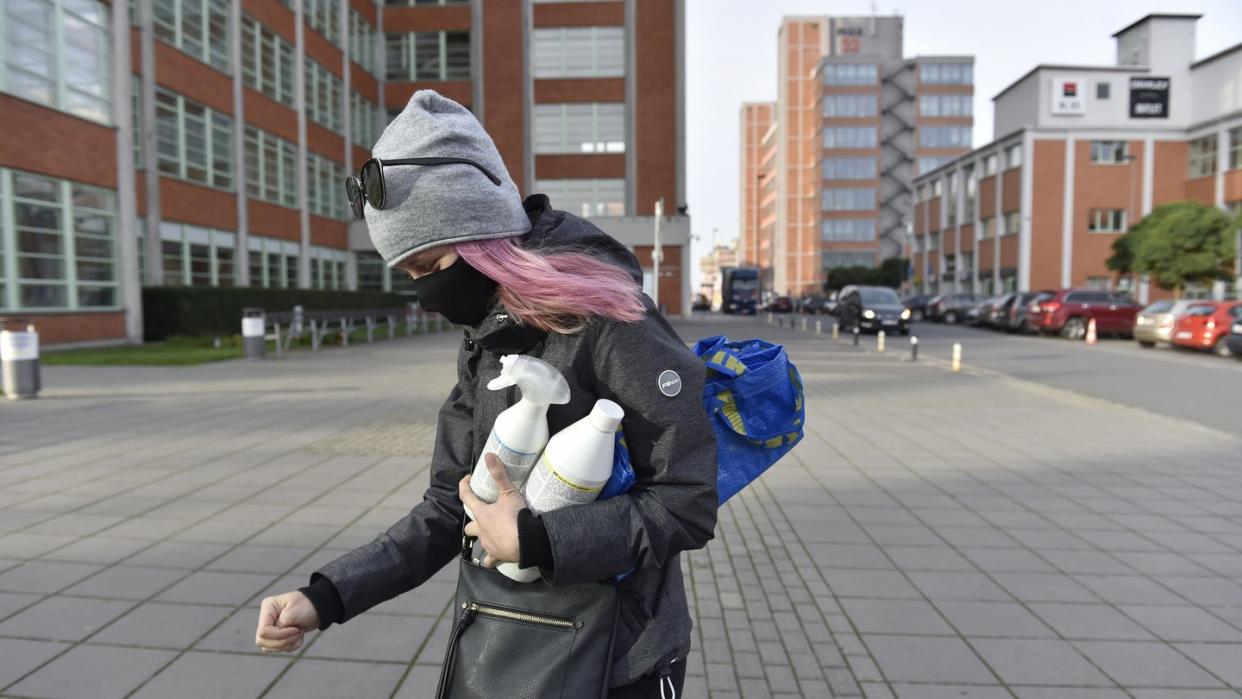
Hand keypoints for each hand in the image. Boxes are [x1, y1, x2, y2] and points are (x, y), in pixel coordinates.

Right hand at [255, 591, 319, 652]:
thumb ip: (281, 626)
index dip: (279, 635)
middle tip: (298, 633)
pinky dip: (291, 646)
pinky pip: (279, 649)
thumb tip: (274, 639)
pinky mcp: (277, 637)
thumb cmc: (307, 606)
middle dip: (282, 641)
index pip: (263, 631)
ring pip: (268, 648)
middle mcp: (266, 619)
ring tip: (300, 633)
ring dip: (287, 644)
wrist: (319, 608)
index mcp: (268, 607)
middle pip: (262, 641)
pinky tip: (300, 637)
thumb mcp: (294, 612)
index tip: (296, 629)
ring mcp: (270, 629)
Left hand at [460, 453, 525, 567]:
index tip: (467, 480)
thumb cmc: (515, 517)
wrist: (525, 543)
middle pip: (469, 527)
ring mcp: (488, 545)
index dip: (464, 486)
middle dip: (472, 522)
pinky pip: (489, 561)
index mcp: (481, 514)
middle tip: (481, 516)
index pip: (466, 497)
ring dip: (482, 538)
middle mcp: (480, 530)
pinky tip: (493, 558)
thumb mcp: (508, 493)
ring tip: (489, 535)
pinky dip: (490, 559)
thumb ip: (499, 474)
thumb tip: (489, 454)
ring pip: (479, 542)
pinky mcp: (496, 556)